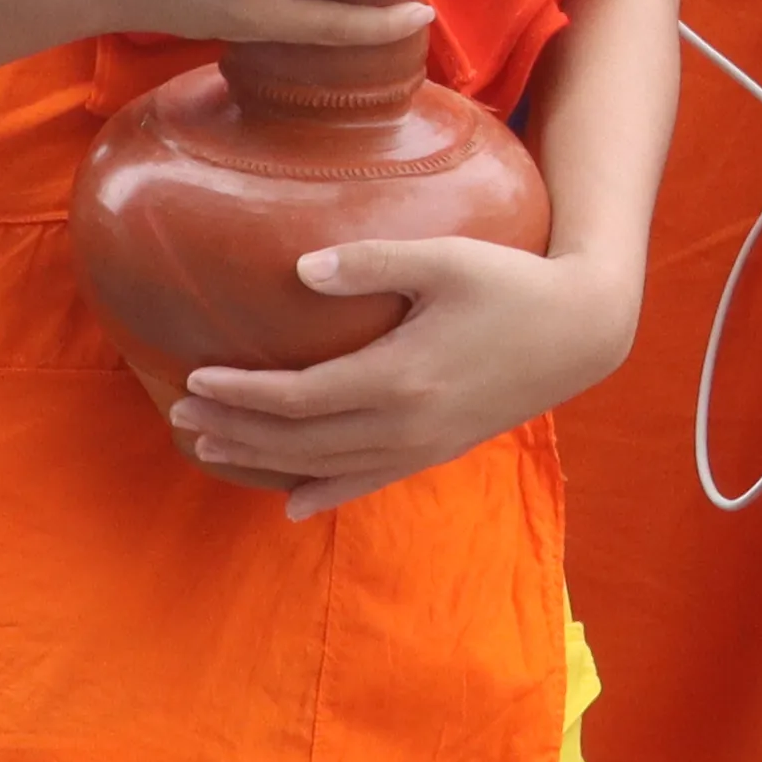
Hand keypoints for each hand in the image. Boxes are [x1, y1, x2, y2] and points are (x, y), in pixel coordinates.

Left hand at [168, 230, 631, 516]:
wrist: (581, 331)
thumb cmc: (513, 282)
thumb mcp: (446, 258)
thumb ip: (371, 261)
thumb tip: (301, 270)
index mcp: (398, 376)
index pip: (297, 397)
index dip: (241, 393)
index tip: (196, 377)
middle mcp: (404, 424)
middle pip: (298, 440)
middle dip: (235, 430)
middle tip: (181, 415)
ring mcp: (421, 446)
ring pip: (324, 466)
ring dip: (262, 461)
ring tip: (210, 448)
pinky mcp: (438, 450)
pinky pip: (368, 482)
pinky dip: (324, 494)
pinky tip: (290, 503)